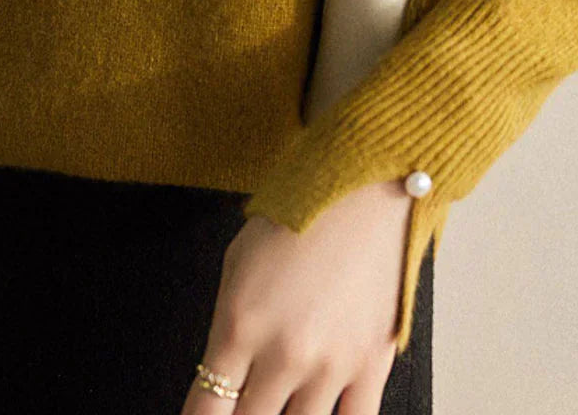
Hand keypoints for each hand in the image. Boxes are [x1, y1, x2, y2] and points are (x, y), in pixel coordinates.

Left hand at [179, 178, 413, 414]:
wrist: (363, 185)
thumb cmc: (298, 214)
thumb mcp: (237, 263)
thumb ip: (227, 330)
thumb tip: (225, 381)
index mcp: (239, 326)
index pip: (205, 413)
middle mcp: (284, 353)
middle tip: (248, 404)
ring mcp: (331, 364)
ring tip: (285, 401)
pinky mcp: (372, 363)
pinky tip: (322, 411)